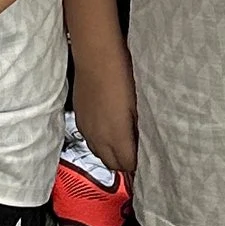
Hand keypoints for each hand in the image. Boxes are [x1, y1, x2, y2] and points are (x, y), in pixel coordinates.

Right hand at [70, 57, 138, 177]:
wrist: (96, 59)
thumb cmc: (123, 78)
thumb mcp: (136, 106)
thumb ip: (135, 130)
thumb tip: (139, 144)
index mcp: (117, 137)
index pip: (127, 165)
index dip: (136, 167)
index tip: (145, 164)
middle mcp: (99, 139)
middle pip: (111, 164)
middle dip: (123, 165)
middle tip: (135, 159)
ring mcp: (87, 130)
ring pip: (99, 154)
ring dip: (110, 155)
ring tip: (122, 149)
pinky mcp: (79, 120)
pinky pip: (90, 141)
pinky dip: (99, 143)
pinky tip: (106, 135)